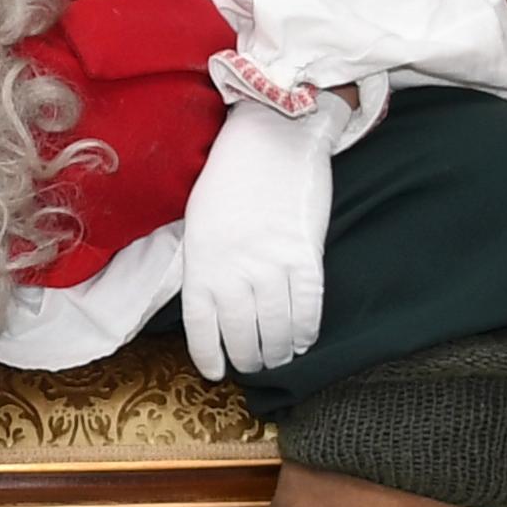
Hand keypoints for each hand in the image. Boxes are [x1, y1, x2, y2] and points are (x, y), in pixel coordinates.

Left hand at [178, 93, 351, 381]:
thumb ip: (205, 262)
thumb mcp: (199, 220)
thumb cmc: (230, 176)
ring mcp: (271, 265)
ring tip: (277, 359)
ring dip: (276, 351)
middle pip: (240, 333)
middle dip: (246, 357)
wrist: (272, 136)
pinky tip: (302, 341)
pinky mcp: (305, 256)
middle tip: (252, 366)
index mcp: (200, 260)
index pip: (201, 325)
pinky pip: (307, 308)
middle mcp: (233, 269)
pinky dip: (305, 331)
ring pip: (275, 327)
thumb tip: (213, 303)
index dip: (209, 354)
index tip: (216, 371)